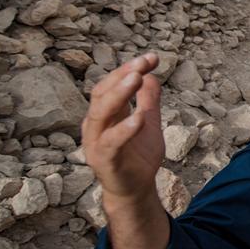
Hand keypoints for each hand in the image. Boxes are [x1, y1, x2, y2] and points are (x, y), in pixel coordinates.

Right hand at [81, 53, 164, 203]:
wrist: (135, 190)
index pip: (112, 85)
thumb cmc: (139, 157)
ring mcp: (97, 142)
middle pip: (102, 93)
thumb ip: (149, 102)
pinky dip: (123, 130)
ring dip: (118, 95)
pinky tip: (138, 119)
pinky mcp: (104, 161)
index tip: (151, 58)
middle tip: (142, 63)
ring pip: (100, 114)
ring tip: (136, 78)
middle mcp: (97, 125)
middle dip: (122, 76)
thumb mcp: (149, 124)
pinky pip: (110, 143)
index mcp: (107, 114)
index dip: (129, 69)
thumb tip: (152, 76)